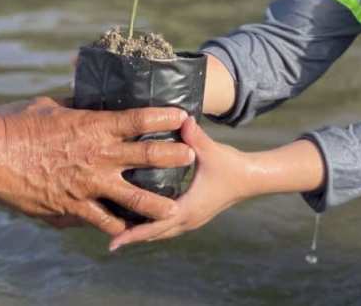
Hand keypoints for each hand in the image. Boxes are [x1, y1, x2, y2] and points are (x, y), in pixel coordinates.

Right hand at [0, 97, 193, 235]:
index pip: (138, 119)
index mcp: (94, 126)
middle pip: (146, 156)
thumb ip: (75, 107)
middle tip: (191, 157)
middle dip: (173, 157)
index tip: (182, 115)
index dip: (163, 117)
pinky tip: (126, 232)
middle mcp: (98, 155)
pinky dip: (115, 225)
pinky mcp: (72, 206)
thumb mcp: (52, 106)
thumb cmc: (18, 123)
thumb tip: (85, 97)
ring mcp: (87, 183)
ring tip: (174, 209)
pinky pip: (101, 220)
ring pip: (132, 196)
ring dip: (156, 202)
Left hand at [108, 117, 249, 250]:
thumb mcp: (211, 150)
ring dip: (143, 233)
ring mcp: (193, 218)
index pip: (156, 226)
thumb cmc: (231, 165)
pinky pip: (169, 226)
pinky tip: (142, 219)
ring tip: (120, 231)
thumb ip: (195, 136)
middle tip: (109, 240)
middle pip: (155, 234)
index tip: (114, 242)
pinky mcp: (196, 213)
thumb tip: (183, 119)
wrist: (252, 177)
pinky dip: (154, 227)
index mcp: (189, 207)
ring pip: (162, 232)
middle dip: (133, 237)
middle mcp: (189, 218)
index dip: (134, 234)